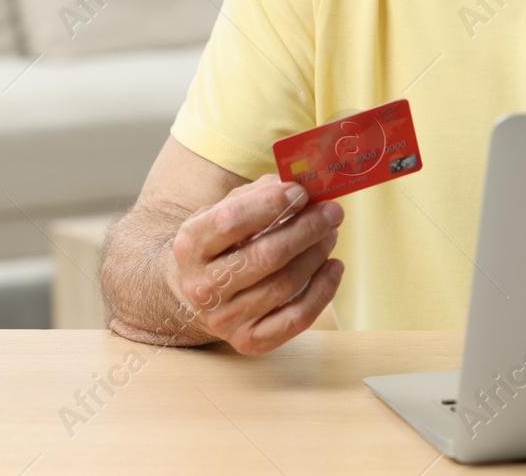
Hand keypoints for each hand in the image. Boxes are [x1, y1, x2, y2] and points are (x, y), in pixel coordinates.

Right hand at [168, 174, 343, 353]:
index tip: (301, 192)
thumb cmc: (221, 243)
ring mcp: (224, 318)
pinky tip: (334, 267)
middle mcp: (203, 286)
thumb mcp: (225, 210)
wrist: (196, 293)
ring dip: (317, 254)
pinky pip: (296, 318)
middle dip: (307, 229)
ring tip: (330, 234)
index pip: (231, 221)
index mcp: (191, 245)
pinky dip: (323, 290)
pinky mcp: (248, 341)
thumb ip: (259, 194)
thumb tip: (300, 185)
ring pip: (285, 284)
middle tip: (332, 212)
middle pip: (266, 255)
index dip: (272, 203)